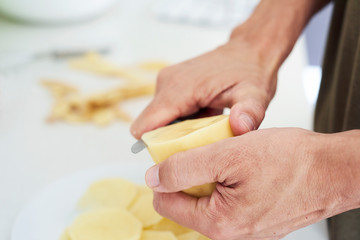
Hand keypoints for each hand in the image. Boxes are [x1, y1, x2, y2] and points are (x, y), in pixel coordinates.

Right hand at [130, 36, 277, 138]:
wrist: (250, 50)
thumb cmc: (250, 70)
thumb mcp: (255, 94)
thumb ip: (249, 112)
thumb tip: (240, 126)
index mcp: (178, 88)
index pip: (145, 126)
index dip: (155, 148)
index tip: (176, 161)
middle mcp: (166, 83)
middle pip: (150, 127)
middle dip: (168, 143)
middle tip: (198, 150)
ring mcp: (167, 83)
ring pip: (157, 122)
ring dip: (175, 134)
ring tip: (204, 135)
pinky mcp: (172, 85)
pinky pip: (166, 113)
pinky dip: (180, 124)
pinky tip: (203, 123)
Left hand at [144, 128, 357, 239]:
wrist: (334, 169)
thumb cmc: (290, 161)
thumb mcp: (227, 155)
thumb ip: (184, 168)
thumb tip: (153, 178)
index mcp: (218, 223)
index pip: (166, 202)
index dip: (165, 174)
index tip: (177, 153)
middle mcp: (230, 232)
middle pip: (188, 199)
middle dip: (192, 172)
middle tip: (209, 149)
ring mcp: (245, 227)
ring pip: (210, 196)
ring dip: (212, 173)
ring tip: (230, 155)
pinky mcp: (257, 218)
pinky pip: (230, 198)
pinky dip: (229, 179)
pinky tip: (243, 165)